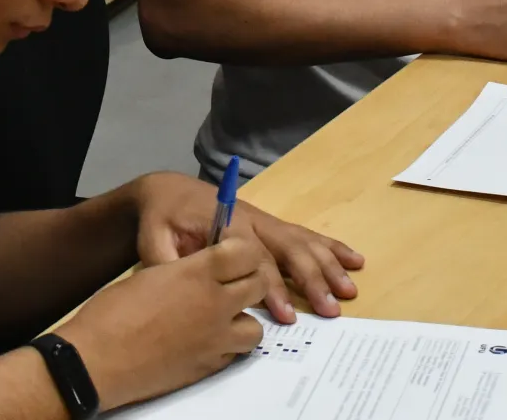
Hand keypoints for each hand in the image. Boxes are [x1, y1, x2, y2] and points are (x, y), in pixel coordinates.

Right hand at [54, 237, 267, 407]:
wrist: (97, 361)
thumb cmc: (111, 313)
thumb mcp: (150, 275)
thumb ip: (182, 272)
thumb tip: (196, 273)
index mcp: (197, 272)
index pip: (246, 252)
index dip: (242, 252)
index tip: (233, 255)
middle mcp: (215, 303)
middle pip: (258, 284)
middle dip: (250, 281)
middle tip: (232, 284)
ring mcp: (215, 338)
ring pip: (255, 327)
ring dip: (243, 319)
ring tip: (222, 319)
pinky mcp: (209, 366)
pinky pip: (234, 353)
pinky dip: (227, 346)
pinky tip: (206, 342)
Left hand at [130, 173, 364, 320]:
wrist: (169, 191)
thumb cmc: (161, 219)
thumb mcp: (152, 239)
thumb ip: (166, 264)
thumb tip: (182, 290)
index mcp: (225, 222)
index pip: (255, 258)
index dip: (272, 287)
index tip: (285, 314)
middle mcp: (252, 220)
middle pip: (288, 248)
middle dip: (311, 279)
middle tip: (329, 308)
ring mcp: (265, 221)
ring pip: (302, 242)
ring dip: (328, 265)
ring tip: (349, 290)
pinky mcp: (271, 225)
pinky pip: (305, 235)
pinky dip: (331, 247)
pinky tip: (354, 260)